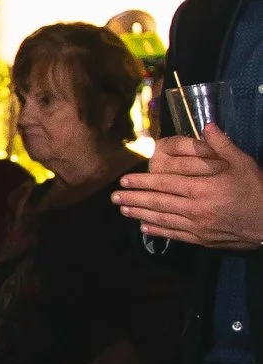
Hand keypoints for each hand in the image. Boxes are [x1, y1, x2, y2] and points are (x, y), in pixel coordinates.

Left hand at [117, 128, 262, 251]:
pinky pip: (175, 234)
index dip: (143, 182)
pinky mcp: (202, 239)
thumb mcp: (242, 162)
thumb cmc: (256, 189)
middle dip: (134, 199)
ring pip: (163, 219)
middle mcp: (196, 208)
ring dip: (140, 215)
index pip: (164, 184)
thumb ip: (222, 144)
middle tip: (114, 197)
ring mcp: (198, 226)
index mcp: (202, 188)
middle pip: (158, 202)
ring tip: (123, 210)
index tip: (125, 181)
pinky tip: (145, 228)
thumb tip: (207, 124)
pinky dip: (158, 231)